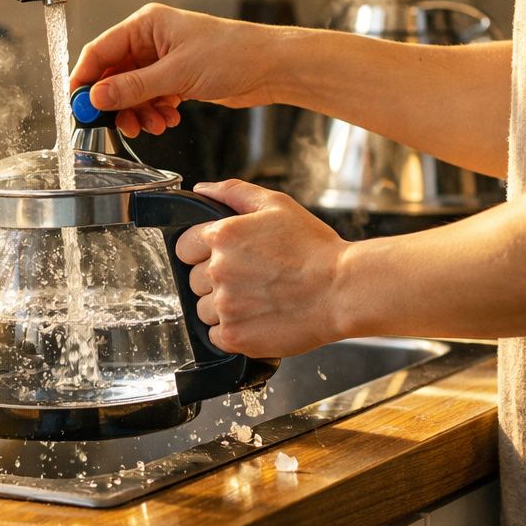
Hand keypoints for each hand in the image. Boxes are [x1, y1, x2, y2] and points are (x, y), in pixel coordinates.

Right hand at [71, 4, 282, 137]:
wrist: (270, 67)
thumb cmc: (232, 54)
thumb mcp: (177, 73)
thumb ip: (133, 87)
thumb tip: (97, 98)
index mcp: (147, 25)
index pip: (100, 50)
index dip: (85, 79)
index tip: (78, 106)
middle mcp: (152, 40)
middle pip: (115, 75)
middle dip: (116, 103)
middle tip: (119, 126)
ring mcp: (164, 59)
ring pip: (133, 91)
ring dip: (138, 112)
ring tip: (152, 125)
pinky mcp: (177, 77)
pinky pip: (152, 97)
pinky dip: (155, 112)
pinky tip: (168, 119)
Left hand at [175, 180, 348, 357]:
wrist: (341, 290)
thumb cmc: (315, 250)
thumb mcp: (277, 205)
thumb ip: (234, 192)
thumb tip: (202, 189)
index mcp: (223, 236)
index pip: (184, 247)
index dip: (202, 252)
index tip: (225, 259)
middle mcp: (218, 270)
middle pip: (193, 280)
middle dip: (216, 280)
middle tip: (251, 279)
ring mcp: (225, 306)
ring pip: (203, 310)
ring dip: (224, 308)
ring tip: (258, 301)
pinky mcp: (234, 336)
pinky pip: (215, 336)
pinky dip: (232, 332)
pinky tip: (258, 319)